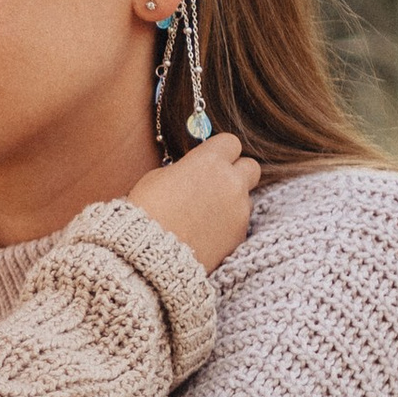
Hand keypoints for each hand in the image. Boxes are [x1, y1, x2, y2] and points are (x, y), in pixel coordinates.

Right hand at [130, 134, 258, 272]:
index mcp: (209, 161)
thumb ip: (185, 169)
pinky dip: (228, 225)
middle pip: (251, 166)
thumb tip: (193, 171)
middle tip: (217, 184)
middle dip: (237, 173)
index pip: (230, 142)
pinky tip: (206, 233)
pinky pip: (240, 222)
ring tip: (205, 215)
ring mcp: (239, 209)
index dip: (219, 151)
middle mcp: (231, 182)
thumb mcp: (158, 177)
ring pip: (245, 197)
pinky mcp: (240, 234)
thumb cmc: (147, 211)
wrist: (152, 254)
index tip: (210, 160)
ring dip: (232, 201)